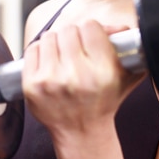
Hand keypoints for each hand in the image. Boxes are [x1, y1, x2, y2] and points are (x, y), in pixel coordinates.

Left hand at [22, 19, 144, 136]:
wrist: (81, 132)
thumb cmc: (102, 101)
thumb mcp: (124, 76)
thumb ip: (126, 47)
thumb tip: (118, 27)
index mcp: (103, 72)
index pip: (90, 27)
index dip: (91, 31)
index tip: (91, 40)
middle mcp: (77, 76)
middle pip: (68, 29)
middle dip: (73, 36)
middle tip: (76, 49)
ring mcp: (51, 81)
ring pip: (49, 36)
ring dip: (56, 42)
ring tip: (62, 56)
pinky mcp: (32, 85)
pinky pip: (32, 49)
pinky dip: (40, 52)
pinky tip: (49, 63)